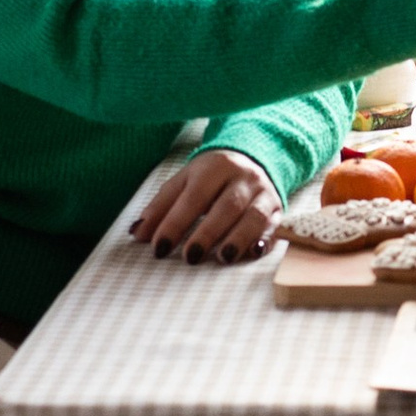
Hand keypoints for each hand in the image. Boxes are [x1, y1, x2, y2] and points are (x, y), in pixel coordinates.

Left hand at [132, 149, 281, 264]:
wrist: (253, 157)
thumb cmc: (211, 177)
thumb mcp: (184, 182)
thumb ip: (161, 207)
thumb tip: (137, 234)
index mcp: (215, 167)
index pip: (194, 197)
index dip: (176, 223)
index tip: (159, 248)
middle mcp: (243, 178)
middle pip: (227, 206)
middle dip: (208, 232)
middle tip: (191, 257)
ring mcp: (264, 194)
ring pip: (255, 216)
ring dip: (239, 238)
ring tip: (223, 258)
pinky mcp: (278, 211)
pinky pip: (275, 227)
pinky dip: (265, 241)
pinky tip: (253, 253)